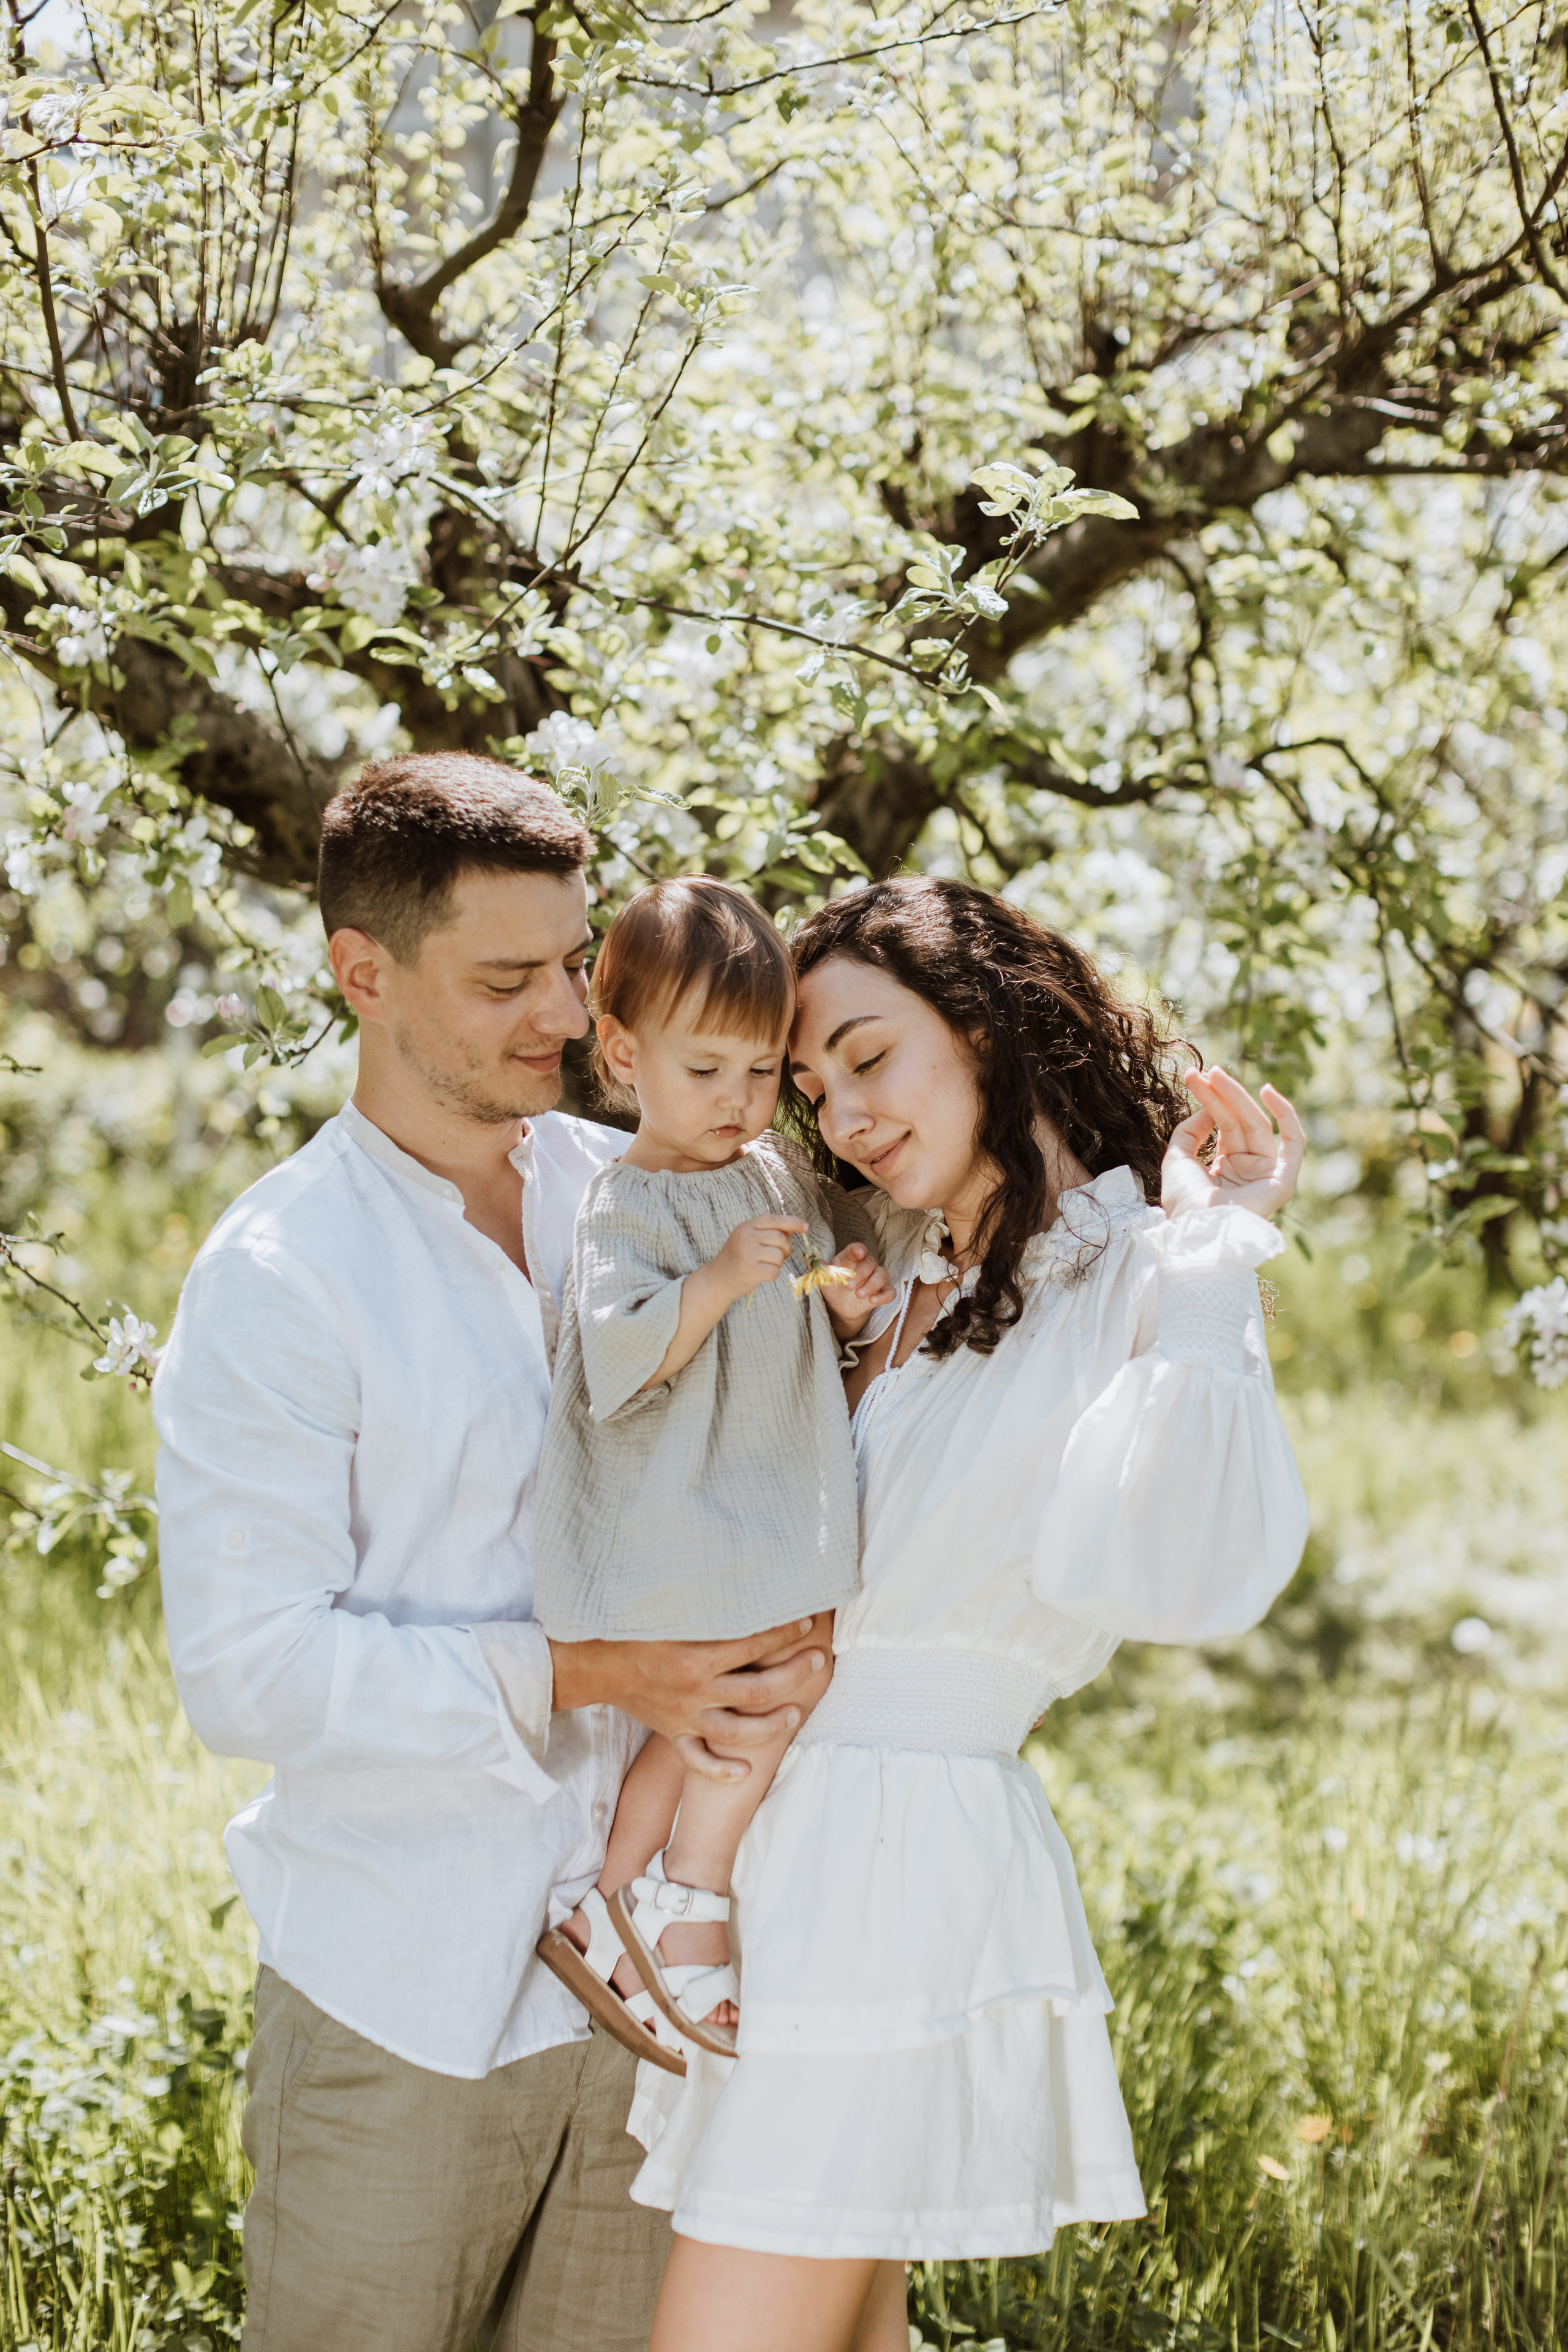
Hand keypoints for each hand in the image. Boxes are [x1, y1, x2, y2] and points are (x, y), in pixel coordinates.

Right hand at [547, 1615, 831, 1781]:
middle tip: (818, 1661)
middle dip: (792, 1675)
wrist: (596, 1663)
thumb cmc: (634, 1629)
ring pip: (736, 1731)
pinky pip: (697, 1760)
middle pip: (756, 1689)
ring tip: (796, 1714)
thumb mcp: (669, 1610)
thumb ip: (706, 1604)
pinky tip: (745, 1770)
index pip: (752, 1644)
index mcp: (695, 1657)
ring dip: (770, 1725)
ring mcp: (684, 1717)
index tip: (805, 1620)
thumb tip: (744, 1583)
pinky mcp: (673, 1733)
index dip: (783, 1632)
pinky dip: (720, 1769)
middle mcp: (694, 1691)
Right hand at [711, 1214, 808, 1303]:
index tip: (806, 1227)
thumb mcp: (748, 1239)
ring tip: (764, 1265)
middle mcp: (745, 1237)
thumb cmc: (737, 1258)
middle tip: (777, 1256)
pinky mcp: (750, 1271)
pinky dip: (772, 1274)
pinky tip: (760, 1274)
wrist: (717, 1279)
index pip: (774, 1220)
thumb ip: (769, 1232)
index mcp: (746, 1227)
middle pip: (780, 1239)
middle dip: (785, 1249)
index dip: (792, 1222)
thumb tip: (794, 1228)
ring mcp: (747, 1254)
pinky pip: (775, 1271)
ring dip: (778, 1263)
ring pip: (779, 1256)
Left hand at [822, 1242, 895, 1337]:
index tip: (859, 1252)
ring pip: (882, 1275)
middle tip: (849, 1287)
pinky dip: (884, 1296)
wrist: (840, 1307)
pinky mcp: (882, 1292)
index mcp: (850, 1259)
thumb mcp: (825, 1281)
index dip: (858, 1250)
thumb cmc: (834, 1288)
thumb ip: (822, 1270)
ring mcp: (876, 1278)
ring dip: (871, 1285)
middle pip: (870, 1263)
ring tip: (859, 1295)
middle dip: (861, 1274)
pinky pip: (890, 1292)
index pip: (856, 1250)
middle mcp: (866, 1265)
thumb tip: (811, 1259)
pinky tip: (873, 1300)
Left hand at [1161, 1068, 1304, 1223]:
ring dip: (1238, 1097)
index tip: (1193, 1076)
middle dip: (1222, 1094)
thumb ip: (1190, 1131)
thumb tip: (1209, 1108)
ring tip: (1216, 1073)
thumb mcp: (1177, 1159)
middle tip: (1206, 1070)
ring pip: (1257, 1124)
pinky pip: (1293, 1144)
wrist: (1194, 1231)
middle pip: (1238, 1121)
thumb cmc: (1184, 1203)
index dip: (1210, 1099)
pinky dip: (1286, 1116)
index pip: (1223, 1124)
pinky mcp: (1283, 1181)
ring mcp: (1266, 1174)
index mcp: (1226, 1168)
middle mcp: (1248, 1169)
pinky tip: (1268, 1092)